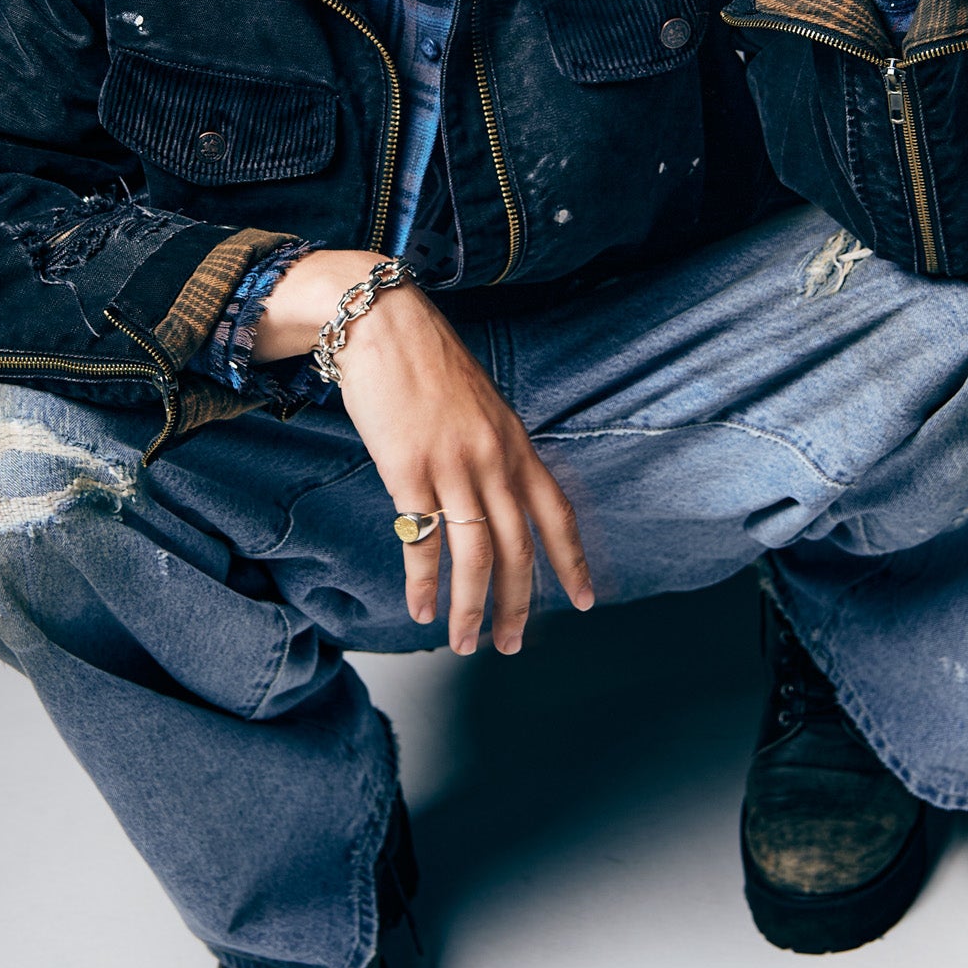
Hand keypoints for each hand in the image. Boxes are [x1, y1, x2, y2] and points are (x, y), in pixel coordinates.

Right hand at [254, 251, 593, 653]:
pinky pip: (423, 540)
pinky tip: (421, 607)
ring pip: (474, 555)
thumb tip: (490, 494)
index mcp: (516, 442)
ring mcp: (453, 466)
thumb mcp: (478, 404)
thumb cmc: (424, 360)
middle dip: (517, 604)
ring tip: (463, 643)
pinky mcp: (408, 470)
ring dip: (470, 608)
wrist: (382, 322)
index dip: (573, 561)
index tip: (585, 600)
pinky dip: (423, 581)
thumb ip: (491, 449)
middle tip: (511, 645)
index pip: (557, 512)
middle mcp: (493, 459)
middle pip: (517, 548)